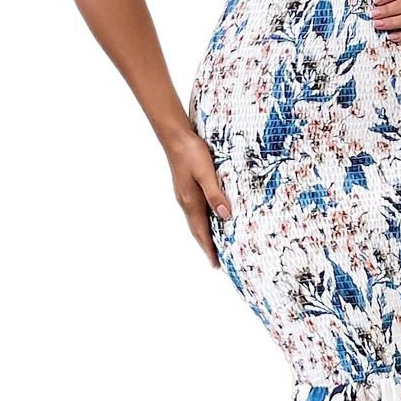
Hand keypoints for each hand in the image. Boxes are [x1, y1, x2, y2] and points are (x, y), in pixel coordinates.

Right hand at [165, 131, 231, 269]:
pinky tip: (210, 217)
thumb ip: (215, 194)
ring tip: (215, 244)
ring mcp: (185, 194)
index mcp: (191, 202)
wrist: (175, 136)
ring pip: (196, 220)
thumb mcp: (206, 173)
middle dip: (207, 246)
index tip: (216, 265)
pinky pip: (196, 210)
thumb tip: (225, 216)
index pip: (202, 232)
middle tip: (217, 261)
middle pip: (197, 230)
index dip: (209, 248)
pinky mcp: (186, 187)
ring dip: (205, 234)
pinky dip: (203, 220)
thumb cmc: (191, 152)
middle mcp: (186, 201)